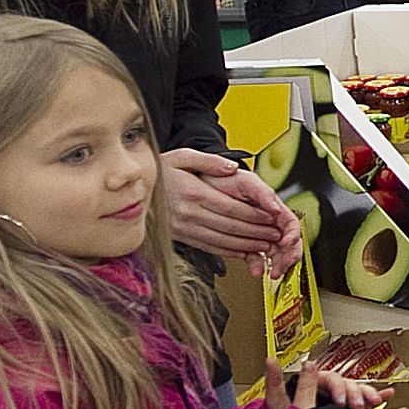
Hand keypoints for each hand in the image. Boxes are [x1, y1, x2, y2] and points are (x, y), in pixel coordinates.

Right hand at [162, 148, 302, 274]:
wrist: (133, 190)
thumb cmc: (159, 172)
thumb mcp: (181, 157)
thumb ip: (209, 161)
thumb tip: (231, 167)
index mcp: (192, 193)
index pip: (230, 208)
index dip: (254, 215)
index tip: (271, 217)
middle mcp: (188, 213)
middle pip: (229, 226)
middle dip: (256, 232)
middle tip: (275, 234)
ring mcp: (183, 228)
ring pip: (221, 241)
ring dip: (246, 245)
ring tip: (265, 245)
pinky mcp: (180, 238)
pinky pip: (209, 247)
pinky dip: (229, 252)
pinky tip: (243, 252)